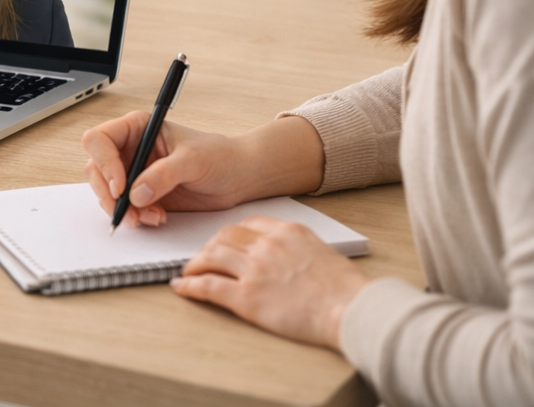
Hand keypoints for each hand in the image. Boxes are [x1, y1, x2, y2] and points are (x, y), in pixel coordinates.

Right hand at [81, 113, 255, 227]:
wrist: (237, 178)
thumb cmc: (219, 156)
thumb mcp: (193, 160)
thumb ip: (163, 174)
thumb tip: (136, 194)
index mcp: (137, 128)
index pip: (100, 140)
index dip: (104, 163)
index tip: (121, 186)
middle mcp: (130, 149)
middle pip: (96, 169)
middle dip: (109, 194)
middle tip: (129, 212)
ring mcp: (133, 173)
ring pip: (106, 192)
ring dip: (122, 209)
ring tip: (150, 217)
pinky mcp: (141, 195)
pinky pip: (124, 208)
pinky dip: (135, 217)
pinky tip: (157, 217)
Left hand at [172, 217, 369, 347]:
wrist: (352, 308)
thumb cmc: (346, 289)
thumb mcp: (323, 252)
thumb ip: (299, 248)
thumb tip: (288, 256)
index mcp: (286, 231)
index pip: (247, 225)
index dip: (231, 234)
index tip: (225, 242)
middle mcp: (266, 245)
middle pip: (224, 237)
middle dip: (209, 247)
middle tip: (203, 257)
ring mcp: (254, 270)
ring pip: (210, 257)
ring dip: (194, 264)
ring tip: (188, 271)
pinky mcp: (246, 297)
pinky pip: (208, 286)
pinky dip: (190, 285)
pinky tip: (182, 287)